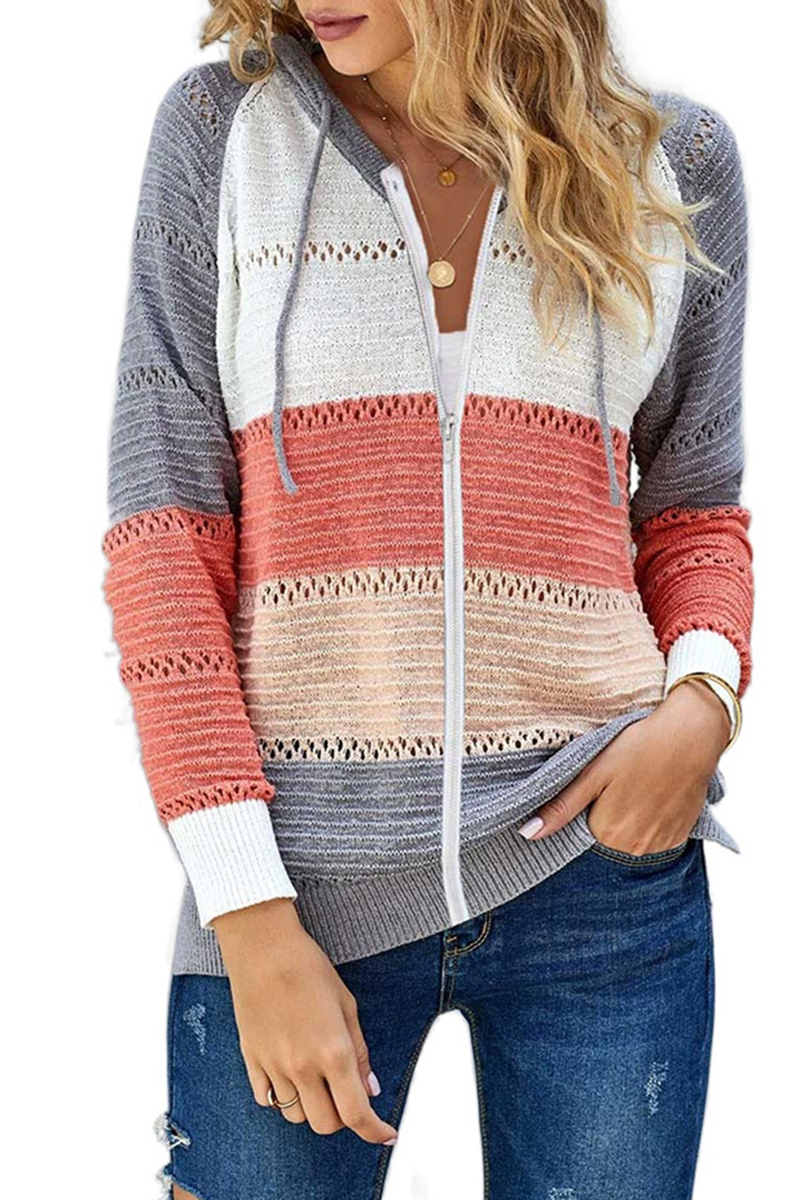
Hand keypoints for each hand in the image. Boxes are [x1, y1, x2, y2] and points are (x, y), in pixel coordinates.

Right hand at [210, 897, 398, 1144]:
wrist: (264, 948)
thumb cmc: (309, 968)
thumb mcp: (347, 1006)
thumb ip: (359, 1052)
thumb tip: (369, 1088)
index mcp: (333, 1052)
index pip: (356, 1114)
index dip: (374, 1131)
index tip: (385, 1134)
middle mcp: (302, 1066)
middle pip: (325, 1124)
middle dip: (342, 1118)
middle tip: (347, 1095)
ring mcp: (273, 1066)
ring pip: (295, 1116)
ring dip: (311, 1108)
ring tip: (317, 1081)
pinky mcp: (250, 1060)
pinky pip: (266, 1098)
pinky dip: (281, 1097)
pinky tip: (289, 1076)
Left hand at [517, 678, 730, 853]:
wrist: (691, 735)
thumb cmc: (639, 746)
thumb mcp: (593, 771)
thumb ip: (561, 807)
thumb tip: (527, 834)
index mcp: (607, 833)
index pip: (580, 833)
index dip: (585, 809)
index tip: (595, 789)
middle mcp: (634, 848)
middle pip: (606, 839)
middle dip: (606, 816)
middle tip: (618, 784)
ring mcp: (661, 845)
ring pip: (630, 840)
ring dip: (629, 820)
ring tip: (638, 786)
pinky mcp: (681, 837)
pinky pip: (655, 839)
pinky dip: (651, 822)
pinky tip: (655, 795)